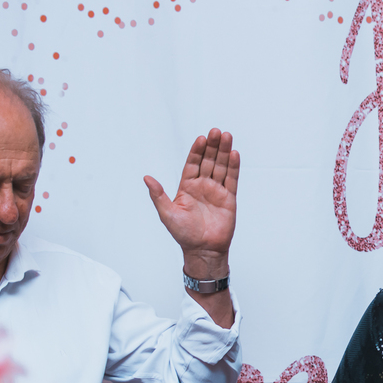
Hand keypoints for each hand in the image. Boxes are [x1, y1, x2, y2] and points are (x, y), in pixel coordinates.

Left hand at [144, 129, 238, 277]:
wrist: (202, 250)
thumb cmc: (183, 234)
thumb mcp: (166, 213)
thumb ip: (158, 195)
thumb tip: (146, 178)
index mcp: (187, 187)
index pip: (193, 164)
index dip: (197, 151)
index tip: (201, 139)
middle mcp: (203, 186)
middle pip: (209, 161)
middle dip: (213, 146)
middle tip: (216, 131)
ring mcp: (217, 192)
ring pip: (222, 167)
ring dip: (225, 152)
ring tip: (227, 136)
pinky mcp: (229, 199)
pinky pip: (232, 180)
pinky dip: (234, 167)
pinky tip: (235, 154)